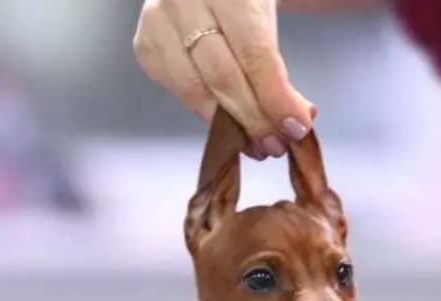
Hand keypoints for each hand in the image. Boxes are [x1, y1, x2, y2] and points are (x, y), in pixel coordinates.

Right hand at [134, 0, 313, 157]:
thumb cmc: (238, 1)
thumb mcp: (264, 20)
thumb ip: (277, 68)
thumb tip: (296, 120)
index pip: (253, 52)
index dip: (274, 97)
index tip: (296, 128)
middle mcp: (182, 0)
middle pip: (221, 77)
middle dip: (253, 119)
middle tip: (275, 145)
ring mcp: (156, 22)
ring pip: (195, 91)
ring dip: (229, 126)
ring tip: (255, 143)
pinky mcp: (145, 47)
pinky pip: (179, 93)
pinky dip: (207, 113)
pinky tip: (227, 122)